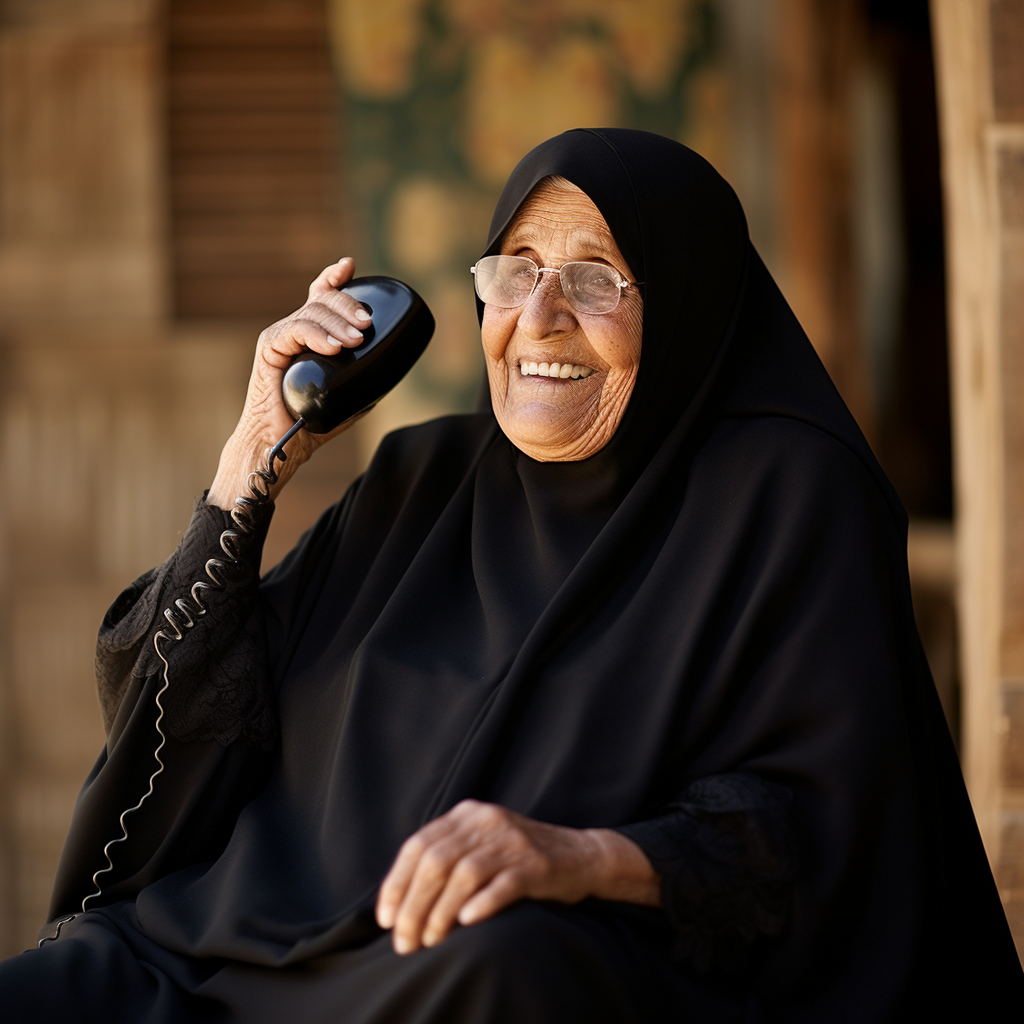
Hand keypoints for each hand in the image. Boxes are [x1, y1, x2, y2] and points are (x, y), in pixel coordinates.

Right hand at [208, 257, 371, 508]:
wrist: (279, 445)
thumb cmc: (309, 424)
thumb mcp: (346, 396)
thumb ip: (363, 379)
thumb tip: (392, 371)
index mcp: (310, 337)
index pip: (321, 296)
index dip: (335, 278)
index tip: (349, 266)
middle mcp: (294, 331)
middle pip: (322, 299)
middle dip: (348, 303)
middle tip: (367, 323)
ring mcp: (280, 337)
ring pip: (312, 312)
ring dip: (338, 322)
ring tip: (357, 339)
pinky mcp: (269, 349)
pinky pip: (296, 330)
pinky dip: (318, 336)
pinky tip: (335, 347)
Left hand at [375, 799, 659, 954]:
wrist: (580, 855)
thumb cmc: (518, 859)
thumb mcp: (480, 844)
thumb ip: (446, 858)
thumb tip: (399, 901)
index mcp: (467, 814)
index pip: (418, 845)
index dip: (397, 883)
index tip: (386, 918)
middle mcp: (486, 821)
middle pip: (436, 862)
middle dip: (413, 906)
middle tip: (405, 942)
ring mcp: (512, 841)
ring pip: (464, 874)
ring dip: (441, 912)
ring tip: (430, 940)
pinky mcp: (536, 864)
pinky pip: (503, 884)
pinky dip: (482, 903)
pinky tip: (467, 922)